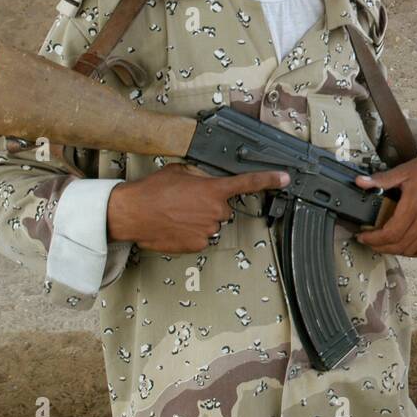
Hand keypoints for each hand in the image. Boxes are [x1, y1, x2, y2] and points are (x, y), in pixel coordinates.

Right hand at [107, 163, 288, 252]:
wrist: (132, 213)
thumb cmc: (152, 191)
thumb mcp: (180, 172)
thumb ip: (201, 176)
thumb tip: (206, 180)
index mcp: (213, 189)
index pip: (248, 183)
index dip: (270, 179)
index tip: (285, 178)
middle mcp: (215, 211)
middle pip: (225, 208)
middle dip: (211, 205)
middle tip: (188, 202)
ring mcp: (208, 230)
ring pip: (213, 224)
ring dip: (201, 219)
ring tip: (177, 214)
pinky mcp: (198, 245)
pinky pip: (203, 237)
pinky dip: (192, 233)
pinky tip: (176, 226)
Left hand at [354, 153, 416, 257]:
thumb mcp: (406, 170)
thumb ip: (382, 179)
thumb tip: (361, 182)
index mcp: (414, 205)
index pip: (390, 233)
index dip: (373, 239)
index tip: (363, 237)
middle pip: (399, 245)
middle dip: (380, 247)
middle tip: (370, 242)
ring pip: (412, 250)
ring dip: (395, 251)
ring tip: (385, 244)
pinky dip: (414, 252)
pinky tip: (406, 244)